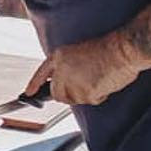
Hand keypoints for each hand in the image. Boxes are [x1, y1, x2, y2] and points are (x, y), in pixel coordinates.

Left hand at [26, 30, 148, 106]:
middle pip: (57, 94)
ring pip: (74, 100)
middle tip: (84, 87)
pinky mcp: (85, 93)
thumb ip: (68, 68)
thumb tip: (66, 85)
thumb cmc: (107, 49)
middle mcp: (62, 70)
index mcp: (59, 56)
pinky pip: (91, 101)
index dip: (34, 84)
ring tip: (98, 79)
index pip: (42, 72)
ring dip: (86, 94)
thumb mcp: (79, 53)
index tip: (29, 93)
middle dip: (68, 95)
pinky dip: (99, 96)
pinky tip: (105, 82)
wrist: (122, 50)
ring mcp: (72, 83)